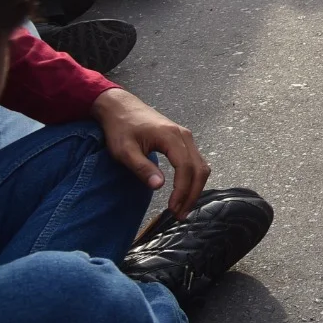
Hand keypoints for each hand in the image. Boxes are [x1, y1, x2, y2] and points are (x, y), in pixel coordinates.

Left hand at [91, 88, 209, 217]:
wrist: (120, 107)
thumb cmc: (120, 128)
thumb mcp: (124, 150)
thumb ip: (142, 167)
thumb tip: (159, 186)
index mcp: (171, 137)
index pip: (185, 168)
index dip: (182, 191)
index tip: (172, 209)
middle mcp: (184, 136)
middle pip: (200, 168)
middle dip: (192, 194)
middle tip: (180, 215)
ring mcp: (186, 137)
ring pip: (201, 165)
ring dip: (195, 188)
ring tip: (182, 208)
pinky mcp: (183, 140)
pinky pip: (196, 161)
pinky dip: (194, 179)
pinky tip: (184, 191)